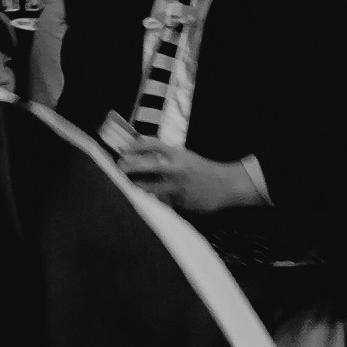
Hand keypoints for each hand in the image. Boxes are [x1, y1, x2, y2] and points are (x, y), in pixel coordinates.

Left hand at [119, 140, 270, 213]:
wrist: (227, 185)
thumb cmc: (202, 169)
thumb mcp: (185, 156)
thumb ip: (165, 155)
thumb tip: (140, 153)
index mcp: (178, 154)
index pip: (151, 144)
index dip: (134, 146)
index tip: (124, 149)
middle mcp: (176, 168)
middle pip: (146, 165)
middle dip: (129, 166)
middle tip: (120, 167)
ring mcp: (176, 186)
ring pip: (148, 188)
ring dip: (136, 186)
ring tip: (128, 185)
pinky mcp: (179, 201)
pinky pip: (159, 201)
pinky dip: (152, 199)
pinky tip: (146, 198)